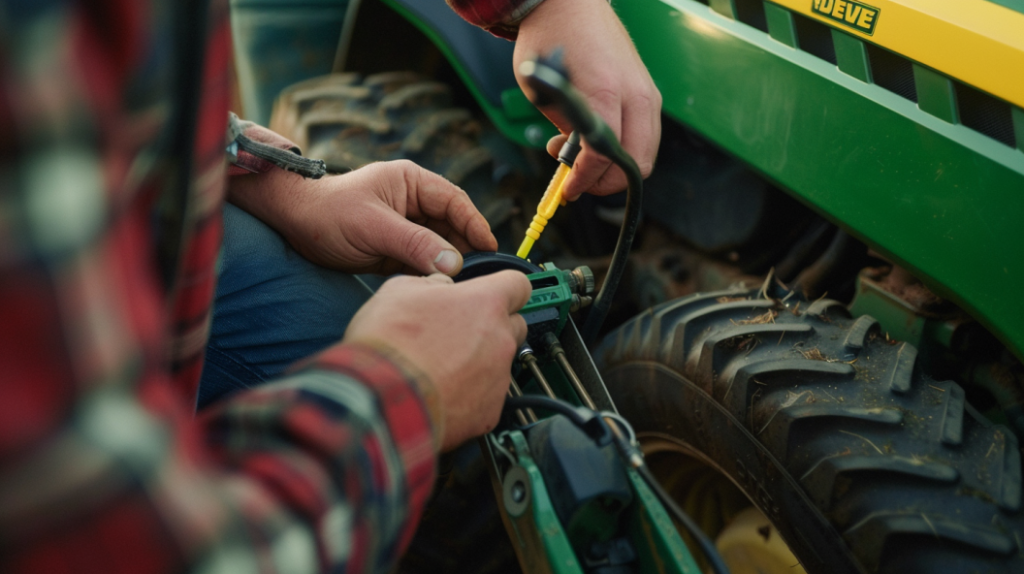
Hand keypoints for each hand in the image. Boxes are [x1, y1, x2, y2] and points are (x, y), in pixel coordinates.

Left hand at [227, 160, 497, 275]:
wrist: (293, 225)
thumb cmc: (329, 213)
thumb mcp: (373, 227)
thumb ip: (414, 244)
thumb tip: (453, 263)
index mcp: (412, 183)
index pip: (455, 202)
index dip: (475, 224)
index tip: (490, 248)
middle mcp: (413, 203)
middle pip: (452, 226)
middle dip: (466, 249)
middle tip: (480, 275)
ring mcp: (405, 227)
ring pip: (439, 247)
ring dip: (449, 265)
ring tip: (462, 286)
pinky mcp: (395, 250)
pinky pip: (422, 262)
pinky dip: (431, 275)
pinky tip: (440, 291)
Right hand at [344, 271, 531, 450]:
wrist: (382, 399)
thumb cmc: (389, 345)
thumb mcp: (399, 290)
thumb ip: (431, 283)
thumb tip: (439, 286)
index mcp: (484, 303)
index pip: (518, 285)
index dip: (505, 288)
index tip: (494, 294)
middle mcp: (500, 339)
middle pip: (514, 326)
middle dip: (493, 326)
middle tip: (459, 333)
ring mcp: (498, 378)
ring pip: (499, 364)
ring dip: (478, 363)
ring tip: (441, 368)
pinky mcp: (490, 412)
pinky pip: (487, 398)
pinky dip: (470, 396)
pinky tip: (442, 393)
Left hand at [514, 0, 661, 198]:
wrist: (569, 4)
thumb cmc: (550, 42)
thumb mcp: (543, 94)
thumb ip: (563, 131)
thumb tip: (574, 163)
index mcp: (605, 93)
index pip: (603, 157)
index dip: (583, 181)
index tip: (567, 190)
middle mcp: (635, 95)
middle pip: (635, 163)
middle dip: (605, 182)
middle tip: (577, 178)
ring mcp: (648, 93)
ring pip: (645, 154)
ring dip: (617, 168)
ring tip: (584, 156)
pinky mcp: (649, 92)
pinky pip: (646, 136)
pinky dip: (626, 150)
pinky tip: (598, 140)